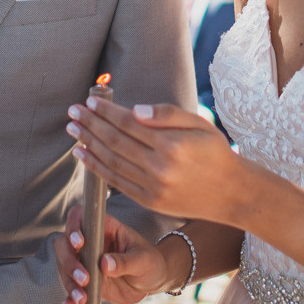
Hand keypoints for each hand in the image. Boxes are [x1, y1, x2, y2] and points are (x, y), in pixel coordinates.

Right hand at [50, 202, 176, 303]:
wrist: (151, 281)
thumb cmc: (149, 262)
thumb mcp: (143, 260)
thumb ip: (125, 261)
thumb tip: (105, 263)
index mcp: (103, 228)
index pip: (79, 217)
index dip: (73, 227)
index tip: (80, 243)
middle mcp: (89, 243)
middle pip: (64, 244)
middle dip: (69, 262)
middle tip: (84, 279)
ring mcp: (85, 262)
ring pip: (64, 268)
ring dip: (69, 283)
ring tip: (83, 298)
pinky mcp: (85, 282)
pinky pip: (71, 288)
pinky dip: (68, 298)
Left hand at [67, 95, 247, 225]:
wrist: (230, 193)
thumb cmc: (215, 152)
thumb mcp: (199, 124)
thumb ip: (167, 115)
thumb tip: (134, 110)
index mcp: (172, 145)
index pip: (129, 124)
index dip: (106, 112)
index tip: (89, 101)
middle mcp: (160, 168)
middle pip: (115, 142)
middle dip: (91, 125)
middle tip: (73, 112)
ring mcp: (152, 188)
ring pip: (111, 162)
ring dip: (88, 144)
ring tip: (73, 130)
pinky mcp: (148, 201)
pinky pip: (116, 182)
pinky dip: (96, 168)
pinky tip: (83, 155)